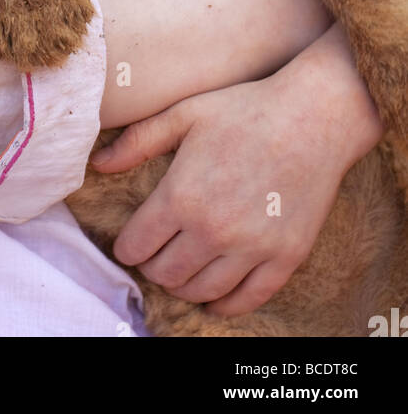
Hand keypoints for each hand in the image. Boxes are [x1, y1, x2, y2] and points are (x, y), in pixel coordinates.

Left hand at [89, 34, 379, 315]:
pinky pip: (246, 300)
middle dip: (152, 267)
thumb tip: (98, 164)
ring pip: (200, 291)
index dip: (127, 247)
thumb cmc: (244, 109)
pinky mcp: (284, 258)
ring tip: (181, 270)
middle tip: (154, 255)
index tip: (130, 242)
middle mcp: (213, 230)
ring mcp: (251, 249)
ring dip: (183, 286)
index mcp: (182, 196)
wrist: (314, 117)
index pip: (136, 246)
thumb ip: (138, 141)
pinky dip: (224, 304)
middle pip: (164, 274)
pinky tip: (214, 294)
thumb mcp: (184, 114)